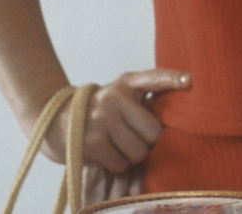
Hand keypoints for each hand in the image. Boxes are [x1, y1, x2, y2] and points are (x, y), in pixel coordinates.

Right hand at [41, 68, 190, 200]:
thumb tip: (175, 108)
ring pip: (139, 151)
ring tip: (116, 145)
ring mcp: (102, 118)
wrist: (51, 120)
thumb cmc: (96, 111)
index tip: (191, 80)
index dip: (173, 79)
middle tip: (131, 138)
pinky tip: (105, 153)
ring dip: (131, 156)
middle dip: (146, 143)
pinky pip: (121, 163)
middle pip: (154, 132)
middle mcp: (115, 96)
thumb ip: (143, 100)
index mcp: (126, 82)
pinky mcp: (91, 140)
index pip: (154, 78)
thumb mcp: (119, 96)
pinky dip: (116, 164)